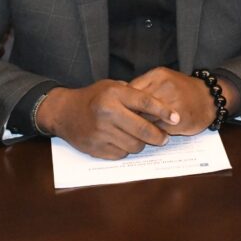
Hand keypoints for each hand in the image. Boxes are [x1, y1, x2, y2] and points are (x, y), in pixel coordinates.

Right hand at [35, 80, 179, 159]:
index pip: (145, 102)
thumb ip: (134, 94)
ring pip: (134, 145)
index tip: (176, 117)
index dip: (164, 111)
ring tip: (142, 139)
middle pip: (142, 128)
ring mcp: (100, 132)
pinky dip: (126, 150)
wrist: (64, 112)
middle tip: (165, 137)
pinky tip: (125, 142)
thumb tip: (160, 107)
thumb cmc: (93, 97)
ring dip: (142, 144)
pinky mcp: (95, 148)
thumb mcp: (113, 86)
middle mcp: (107, 113)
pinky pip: (121, 154)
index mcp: (114, 95)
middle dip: (158, 135)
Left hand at [129, 67, 234, 135]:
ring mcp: (173, 103)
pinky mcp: (179, 119)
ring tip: (135, 132)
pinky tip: (150, 135)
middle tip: (123, 126)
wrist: (209, 98)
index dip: (123, 105)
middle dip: (129, 117)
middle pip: (137, 106)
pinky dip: (152, 134)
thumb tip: (119, 98)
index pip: (131, 91)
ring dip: (139, 127)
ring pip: (146, 119)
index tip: (118, 113)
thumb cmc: (182, 90)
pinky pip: (158, 129)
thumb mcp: (163, 80)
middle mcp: (165, 87)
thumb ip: (143, 86)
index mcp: (158, 75)